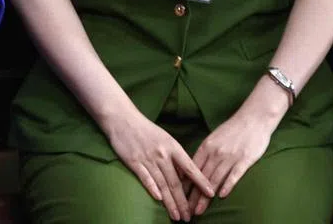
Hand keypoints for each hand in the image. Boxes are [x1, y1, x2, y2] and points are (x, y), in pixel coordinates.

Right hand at [103, 107, 213, 221]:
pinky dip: (152, 188)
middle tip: (189, 217)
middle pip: (175, 182)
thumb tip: (185, 175)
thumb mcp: (165, 139)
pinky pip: (144, 177)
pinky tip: (158, 200)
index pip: (190, 168)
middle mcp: (162, 154)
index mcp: (172, 147)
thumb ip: (175, 156)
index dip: (201, 182)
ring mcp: (147, 158)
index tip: (211, 194)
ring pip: (162, 184)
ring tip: (177, 216)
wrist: (122, 118)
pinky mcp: (133, 161)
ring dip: (170, 202)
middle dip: (183, 202)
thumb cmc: (146, 129)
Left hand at [186, 84, 282, 216]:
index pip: (191, 169)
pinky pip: (234, 174)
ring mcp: (230, 156)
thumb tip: (193, 168)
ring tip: (199, 210)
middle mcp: (215, 152)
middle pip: (201, 178)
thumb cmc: (233, 130)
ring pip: (214, 179)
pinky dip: (227, 184)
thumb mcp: (214, 139)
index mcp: (206, 147)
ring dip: (206, 197)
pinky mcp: (244, 159)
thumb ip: (205, 153)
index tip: (178, 197)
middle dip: (192, 196)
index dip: (185, 185)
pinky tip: (220, 195)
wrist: (253, 118)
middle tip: (186, 210)